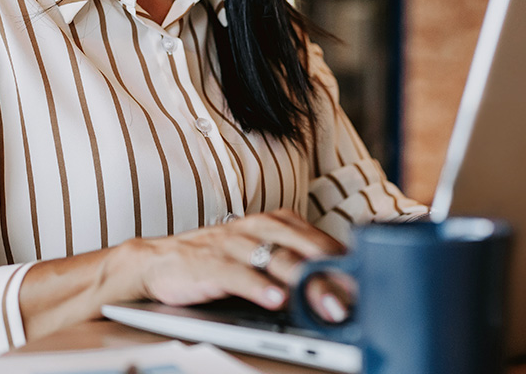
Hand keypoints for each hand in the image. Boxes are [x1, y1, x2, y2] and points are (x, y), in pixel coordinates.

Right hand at [128, 209, 347, 316]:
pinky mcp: (211, 263)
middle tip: (355, 296)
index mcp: (275, 222)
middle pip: (304, 248)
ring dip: (305, 283)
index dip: (344, 262)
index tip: (367, 283)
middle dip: (332, 274)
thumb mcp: (259, 252)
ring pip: (278, 260)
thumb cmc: (217, 258)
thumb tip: (335, 286)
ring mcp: (235, 244)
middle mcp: (258, 227)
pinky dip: (259, 287)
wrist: (159, 260)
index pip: (319, 239)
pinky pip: (239, 275)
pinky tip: (276, 299)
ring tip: (327, 303)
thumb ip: (294, 262)